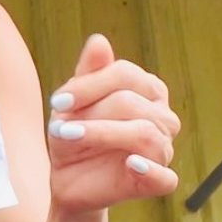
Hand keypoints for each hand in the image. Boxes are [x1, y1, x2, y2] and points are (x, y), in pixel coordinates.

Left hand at [46, 35, 179, 214]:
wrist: (70, 180)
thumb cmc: (75, 136)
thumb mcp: (73, 104)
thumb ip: (87, 75)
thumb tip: (98, 41)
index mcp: (147, 90)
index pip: (124, 75)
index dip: (89, 86)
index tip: (57, 103)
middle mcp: (162, 117)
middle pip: (130, 103)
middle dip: (91, 114)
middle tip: (59, 129)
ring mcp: (164, 149)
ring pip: (143, 134)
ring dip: (102, 134)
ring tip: (70, 139)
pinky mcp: (159, 181)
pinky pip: (164, 177)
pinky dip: (150, 171)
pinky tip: (131, 164)